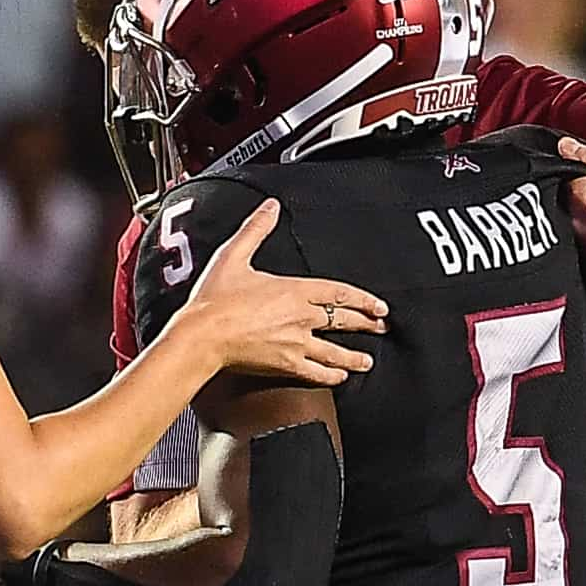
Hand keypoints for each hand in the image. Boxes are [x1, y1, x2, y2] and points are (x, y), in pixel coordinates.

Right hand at [156, 201, 387, 388]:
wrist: (203, 335)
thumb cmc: (215, 299)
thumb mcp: (235, 255)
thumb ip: (257, 229)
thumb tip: (271, 207)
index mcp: (295, 290)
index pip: (339, 293)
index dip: (363, 299)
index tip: (379, 306)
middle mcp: (302, 318)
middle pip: (343, 320)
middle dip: (367, 324)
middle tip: (382, 328)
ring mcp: (296, 343)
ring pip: (335, 352)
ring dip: (354, 357)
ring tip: (367, 361)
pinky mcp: (285, 365)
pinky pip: (316, 373)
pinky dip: (331, 376)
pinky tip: (339, 378)